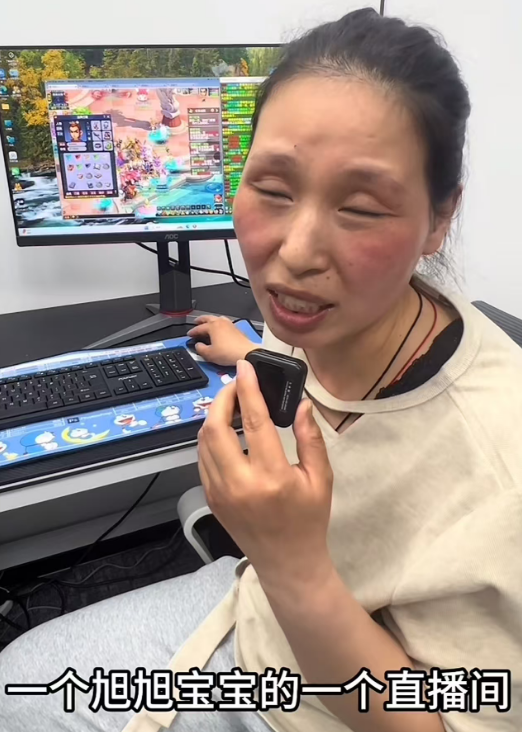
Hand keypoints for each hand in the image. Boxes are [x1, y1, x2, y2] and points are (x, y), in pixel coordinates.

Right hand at [186, 315, 256, 366]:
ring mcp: (230, 324)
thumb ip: (200, 349)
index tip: (190, 334)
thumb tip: (198, 346)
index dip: (193, 331)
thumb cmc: (229, 353)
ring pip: (218, 318)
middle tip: (196, 322)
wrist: (246, 353)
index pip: (199, 328)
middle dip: (201, 320)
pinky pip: (225, 323)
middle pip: (208, 318)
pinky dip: (220, 324)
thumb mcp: (209, 354)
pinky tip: (220, 329)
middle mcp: (221, 322)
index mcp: (212, 326)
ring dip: (211, 320)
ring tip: (208, 323)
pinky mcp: (237, 329)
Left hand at [197, 359, 334, 591]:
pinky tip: (225, 430)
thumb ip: (311, 439)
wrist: (287, 563)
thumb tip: (301, 404)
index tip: (245, 367)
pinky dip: (210, 437)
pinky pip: (202, 458)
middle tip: (236, 385)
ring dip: (213, 416)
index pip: (253, 422)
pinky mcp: (211, 498)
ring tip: (231, 404)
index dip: (247, 390)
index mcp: (271, 477)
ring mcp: (220, 492)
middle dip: (222, 398)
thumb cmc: (309, 521)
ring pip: (203, 441)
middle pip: (215, 427)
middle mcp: (239, 484)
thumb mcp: (320, 479)